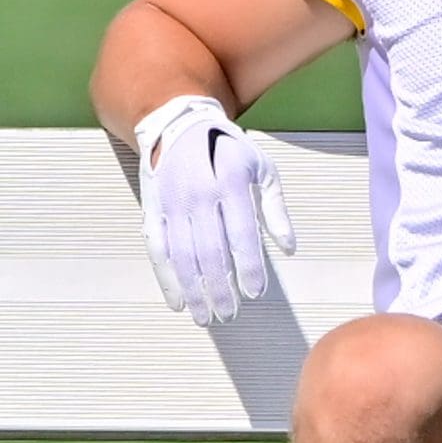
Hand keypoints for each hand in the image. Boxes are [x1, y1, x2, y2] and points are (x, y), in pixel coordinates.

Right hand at [134, 95, 296, 325]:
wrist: (180, 127)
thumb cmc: (229, 151)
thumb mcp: (262, 169)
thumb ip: (275, 210)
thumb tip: (289, 248)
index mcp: (231, 184)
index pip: (242, 236)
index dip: (249, 267)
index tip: (255, 292)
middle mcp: (199, 196)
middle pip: (210, 252)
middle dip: (220, 288)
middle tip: (229, 314)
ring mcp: (172, 204)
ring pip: (182, 256)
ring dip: (194, 290)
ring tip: (205, 316)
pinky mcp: (153, 211)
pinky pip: (158, 251)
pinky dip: (167, 279)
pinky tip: (178, 301)